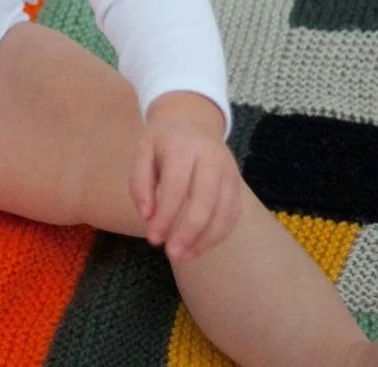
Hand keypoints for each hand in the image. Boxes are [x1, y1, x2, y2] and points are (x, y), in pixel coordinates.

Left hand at [128, 92, 241, 262]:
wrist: (192, 120)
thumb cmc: (163, 141)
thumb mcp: (142, 151)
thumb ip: (140, 182)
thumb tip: (148, 216)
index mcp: (183, 147)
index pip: (176, 187)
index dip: (165, 216)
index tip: (153, 238)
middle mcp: (211, 157)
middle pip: (205, 202)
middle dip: (188, 233)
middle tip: (172, 254)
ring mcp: (228, 170)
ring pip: (224, 212)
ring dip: (205, 240)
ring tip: (184, 256)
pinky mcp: (237, 182)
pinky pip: (233, 215)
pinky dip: (218, 235)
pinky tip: (199, 247)